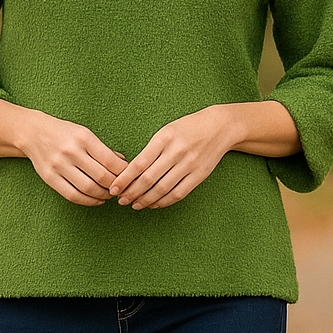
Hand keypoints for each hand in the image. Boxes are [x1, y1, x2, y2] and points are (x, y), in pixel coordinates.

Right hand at [0, 102, 125, 206]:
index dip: (123, 173)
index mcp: (83, 138)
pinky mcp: (49, 177)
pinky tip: (97, 200)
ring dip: (103, 195)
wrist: (33, 132)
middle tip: (121, 189)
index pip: (110, 161)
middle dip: (115, 186)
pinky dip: (88, 201)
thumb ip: (103, 149)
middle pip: (101, 177)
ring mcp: (59, 166)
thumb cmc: (64, 133)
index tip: (129, 177)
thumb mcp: (85, 133)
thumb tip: (124, 163)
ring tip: (109, 195)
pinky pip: (72, 195)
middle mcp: (71, 152)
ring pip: (88, 188)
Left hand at [108, 106, 236, 209]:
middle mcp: (176, 152)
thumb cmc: (187, 128)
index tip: (113, 188)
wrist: (219, 127)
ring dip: (145, 200)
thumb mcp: (166, 131)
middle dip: (131, 192)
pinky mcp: (199, 175)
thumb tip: (130, 173)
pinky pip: (178, 193)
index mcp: (164, 139)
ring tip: (134, 205)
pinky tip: (153, 204)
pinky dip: (164, 201)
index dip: (124, 179)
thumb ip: (150, 150)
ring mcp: (189, 165)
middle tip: (120, 200)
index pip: (139, 164)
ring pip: (162, 189)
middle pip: (148, 179)